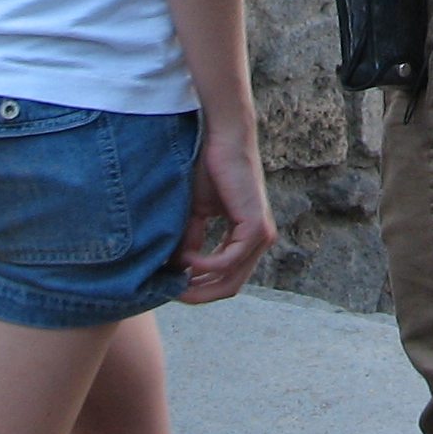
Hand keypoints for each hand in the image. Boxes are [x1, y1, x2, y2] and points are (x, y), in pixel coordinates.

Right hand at [173, 121, 276, 302]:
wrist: (223, 139)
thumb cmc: (210, 168)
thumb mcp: (196, 212)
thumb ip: (190, 240)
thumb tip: (173, 270)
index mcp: (247, 237)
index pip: (226, 277)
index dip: (198, 288)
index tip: (171, 287)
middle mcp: (259, 240)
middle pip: (229, 287)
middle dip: (198, 294)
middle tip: (171, 292)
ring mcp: (261, 236)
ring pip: (230, 280)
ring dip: (198, 282)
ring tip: (175, 276)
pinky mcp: (256, 228)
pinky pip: (229, 262)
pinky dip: (204, 265)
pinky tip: (187, 258)